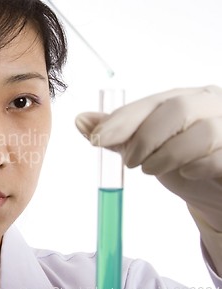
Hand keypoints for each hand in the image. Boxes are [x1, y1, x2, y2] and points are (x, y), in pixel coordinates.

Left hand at [75, 85, 221, 271]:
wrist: (215, 190)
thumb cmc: (181, 161)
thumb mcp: (146, 147)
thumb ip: (118, 134)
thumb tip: (81, 120)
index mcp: (185, 98)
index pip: (150, 103)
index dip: (121, 121)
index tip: (95, 139)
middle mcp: (209, 104)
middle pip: (176, 109)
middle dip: (145, 137)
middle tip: (130, 162)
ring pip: (201, 131)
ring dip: (168, 154)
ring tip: (152, 169)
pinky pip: (219, 157)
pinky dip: (196, 166)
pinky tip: (185, 173)